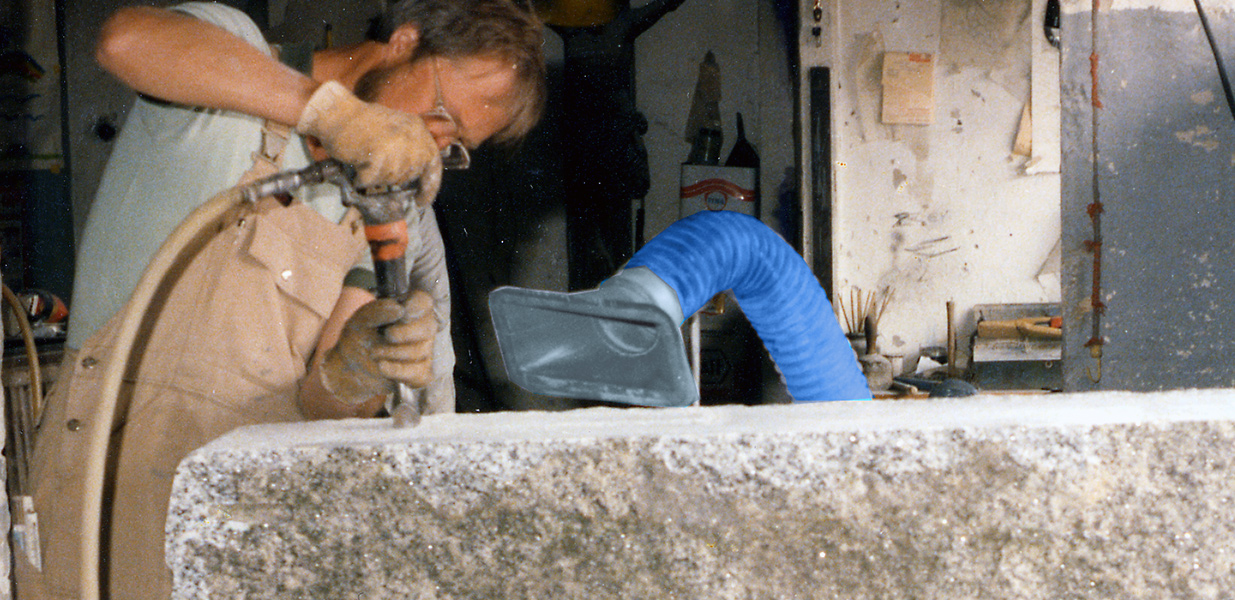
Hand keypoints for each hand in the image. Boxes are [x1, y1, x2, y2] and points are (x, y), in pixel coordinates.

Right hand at [297, 81, 442, 204]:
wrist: (335, 111)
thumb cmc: (360, 123)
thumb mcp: (395, 129)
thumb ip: (409, 150)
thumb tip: (414, 175)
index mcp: (418, 129)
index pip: (433, 164)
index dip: (429, 187)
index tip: (421, 201)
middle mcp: (412, 138)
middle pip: (409, 175)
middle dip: (393, 177)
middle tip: (378, 168)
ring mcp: (397, 147)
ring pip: (390, 179)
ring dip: (376, 176)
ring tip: (364, 157)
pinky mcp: (378, 156)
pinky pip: (372, 180)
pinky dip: (362, 177)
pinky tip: (357, 162)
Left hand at [320, 291, 435, 404]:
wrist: (351, 367)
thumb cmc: (359, 337)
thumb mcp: (361, 320)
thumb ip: (378, 310)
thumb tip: (399, 309)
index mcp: (409, 309)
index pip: (424, 302)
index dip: (416, 306)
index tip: (402, 312)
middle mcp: (421, 328)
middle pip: (428, 328)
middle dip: (405, 333)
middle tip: (387, 335)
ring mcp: (423, 351)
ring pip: (420, 351)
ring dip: (393, 352)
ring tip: (373, 353)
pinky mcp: (420, 372)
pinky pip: (418, 373)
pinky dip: (397, 370)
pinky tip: (382, 367)